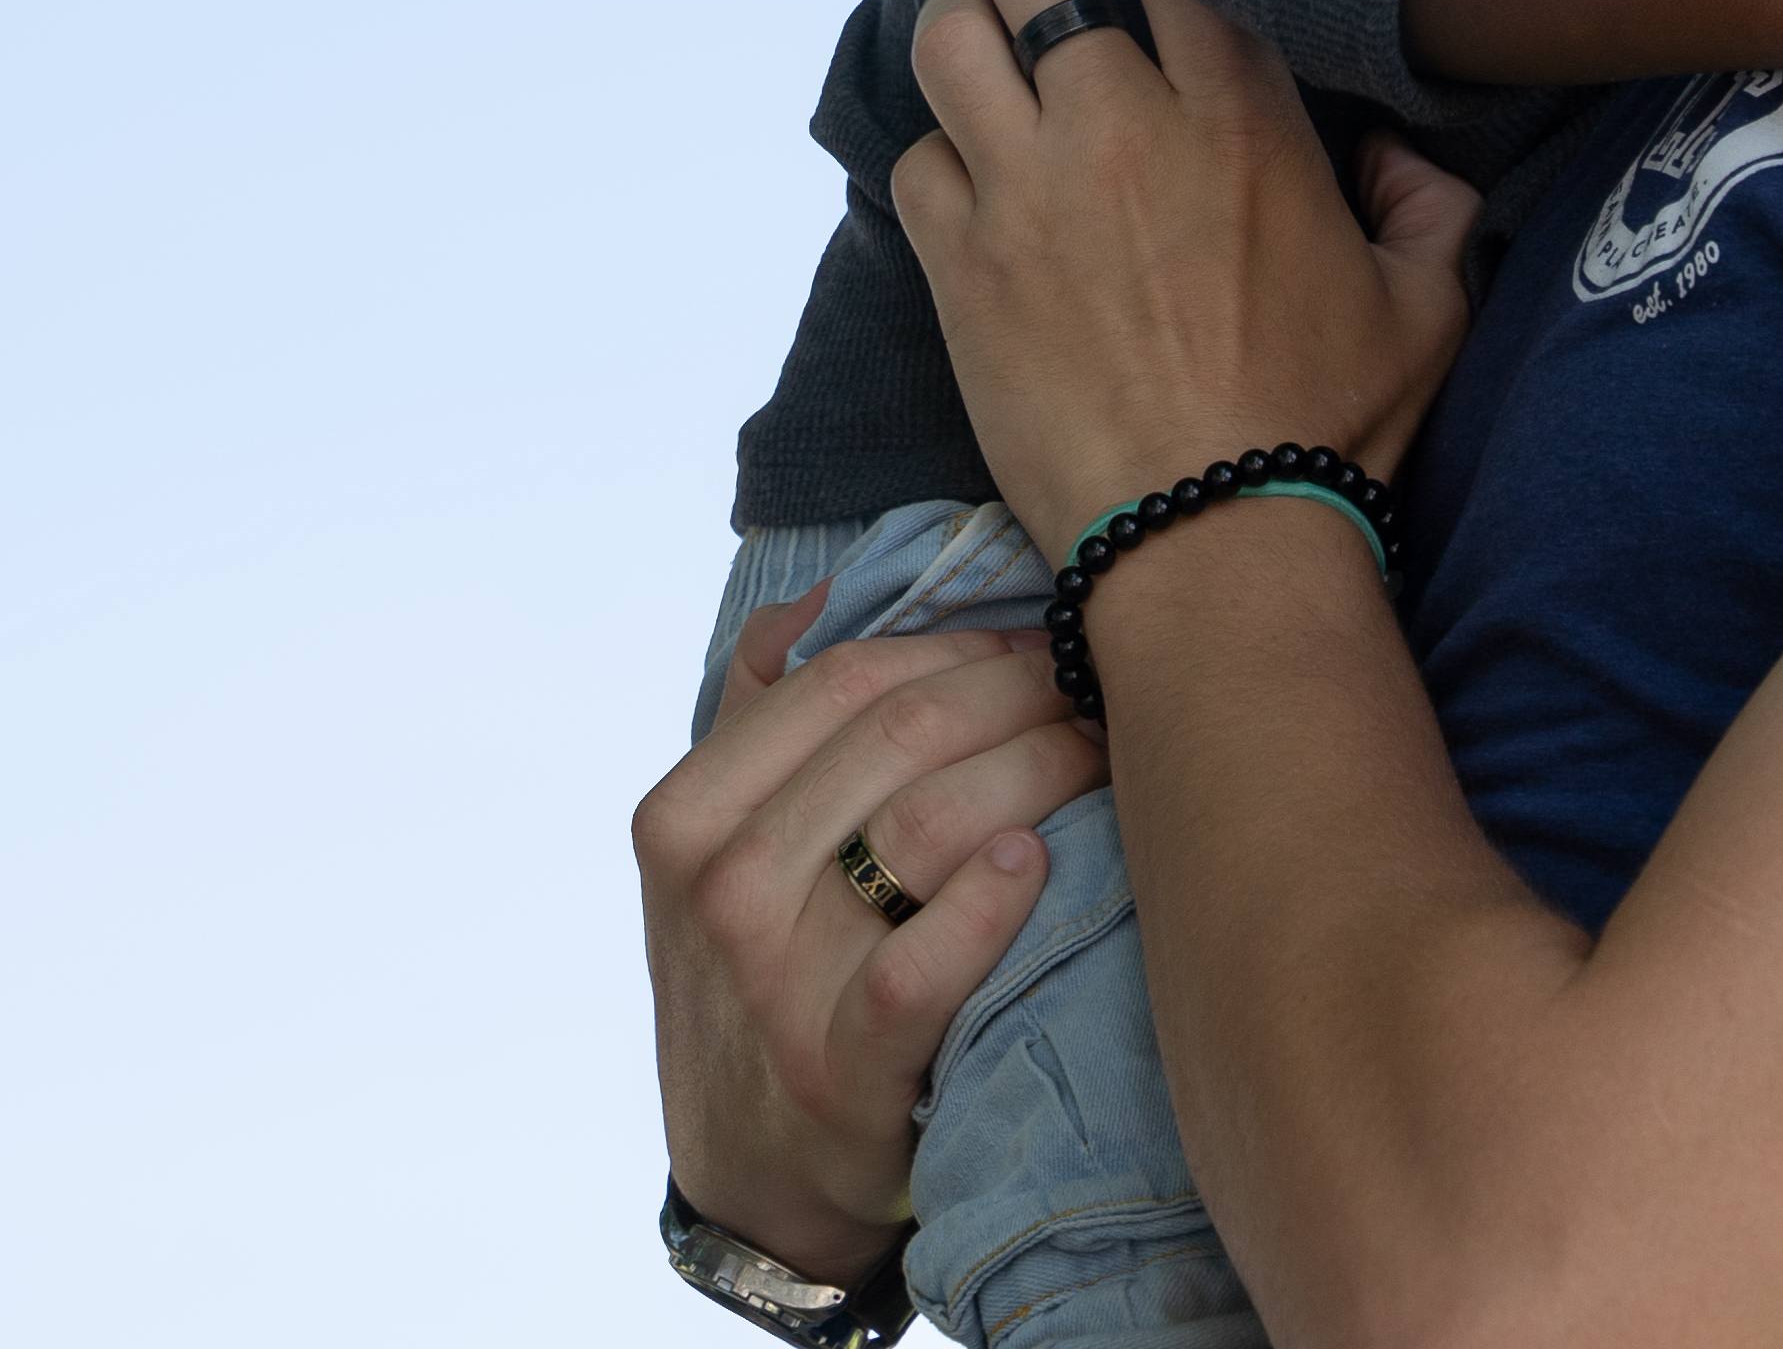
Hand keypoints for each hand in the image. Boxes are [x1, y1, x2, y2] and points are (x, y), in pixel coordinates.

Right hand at [636, 583, 1111, 1284]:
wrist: (752, 1181)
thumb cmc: (754, 983)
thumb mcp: (709, 857)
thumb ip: (750, 721)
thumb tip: (816, 603)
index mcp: (684, 819)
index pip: (841, 682)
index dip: (955, 646)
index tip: (1031, 642)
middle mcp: (720, 892)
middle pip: (899, 738)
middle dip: (1016, 692)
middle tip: (1090, 685)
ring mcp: (776, 985)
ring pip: (926, 827)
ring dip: (1036, 770)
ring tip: (1098, 753)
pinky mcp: (842, 1075)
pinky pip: (924, 966)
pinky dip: (991, 903)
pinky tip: (1039, 861)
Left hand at [892, 0, 1484, 556]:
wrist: (1215, 547)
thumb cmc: (1327, 431)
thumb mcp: (1427, 310)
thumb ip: (1428, 206)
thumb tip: (1394, 156)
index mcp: (1240, 118)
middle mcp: (1122, 129)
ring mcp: (1028, 193)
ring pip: (949, 37)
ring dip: (962, 29)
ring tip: (983, 51)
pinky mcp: (961, 269)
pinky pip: (913, 161)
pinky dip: (935, 158)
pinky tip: (968, 182)